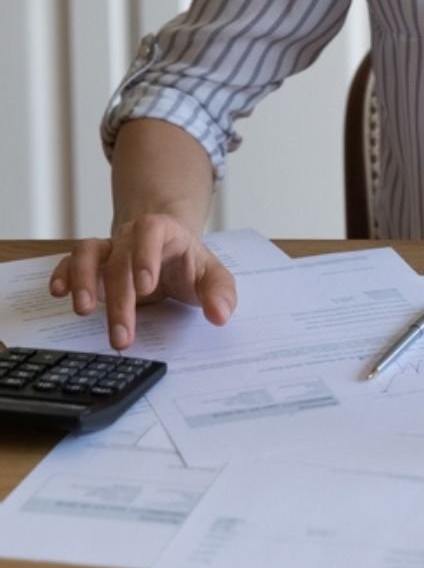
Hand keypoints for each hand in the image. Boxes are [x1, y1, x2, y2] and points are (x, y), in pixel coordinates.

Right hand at [49, 214, 236, 349]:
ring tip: (84, 310)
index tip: (145, 285)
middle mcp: (132, 237)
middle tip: (122, 336)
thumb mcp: (211, 275)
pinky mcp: (93, 263)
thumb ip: (220, 292)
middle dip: (120, 299)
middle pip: (120, 258)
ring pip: (88, 252)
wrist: (169, 249)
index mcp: (164, 232)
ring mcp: (110, 248)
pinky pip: (71, 261)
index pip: (152, 230)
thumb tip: (220, 315)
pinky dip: (63, 274)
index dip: (145, 254)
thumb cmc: (188, 265)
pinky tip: (59, 293)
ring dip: (83, 279)